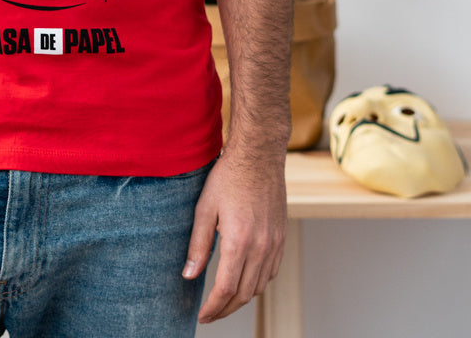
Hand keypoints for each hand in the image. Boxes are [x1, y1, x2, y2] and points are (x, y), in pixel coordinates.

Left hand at [182, 147, 286, 322]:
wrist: (259, 156)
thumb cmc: (228, 177)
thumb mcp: (204, 207)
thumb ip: (198, 244)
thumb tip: (189, 275)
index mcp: (239, 241)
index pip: (226, 289)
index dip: (213, 307)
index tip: (202, 315)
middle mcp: (261, 247)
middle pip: (244, 294)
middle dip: (226, 309)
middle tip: (210, 313)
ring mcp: (275, 244)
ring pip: (259, 286)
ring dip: (241, 299)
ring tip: (224, 301)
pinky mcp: (281, 237)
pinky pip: (271, 272)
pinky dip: (257, 283)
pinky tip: (244, 281)